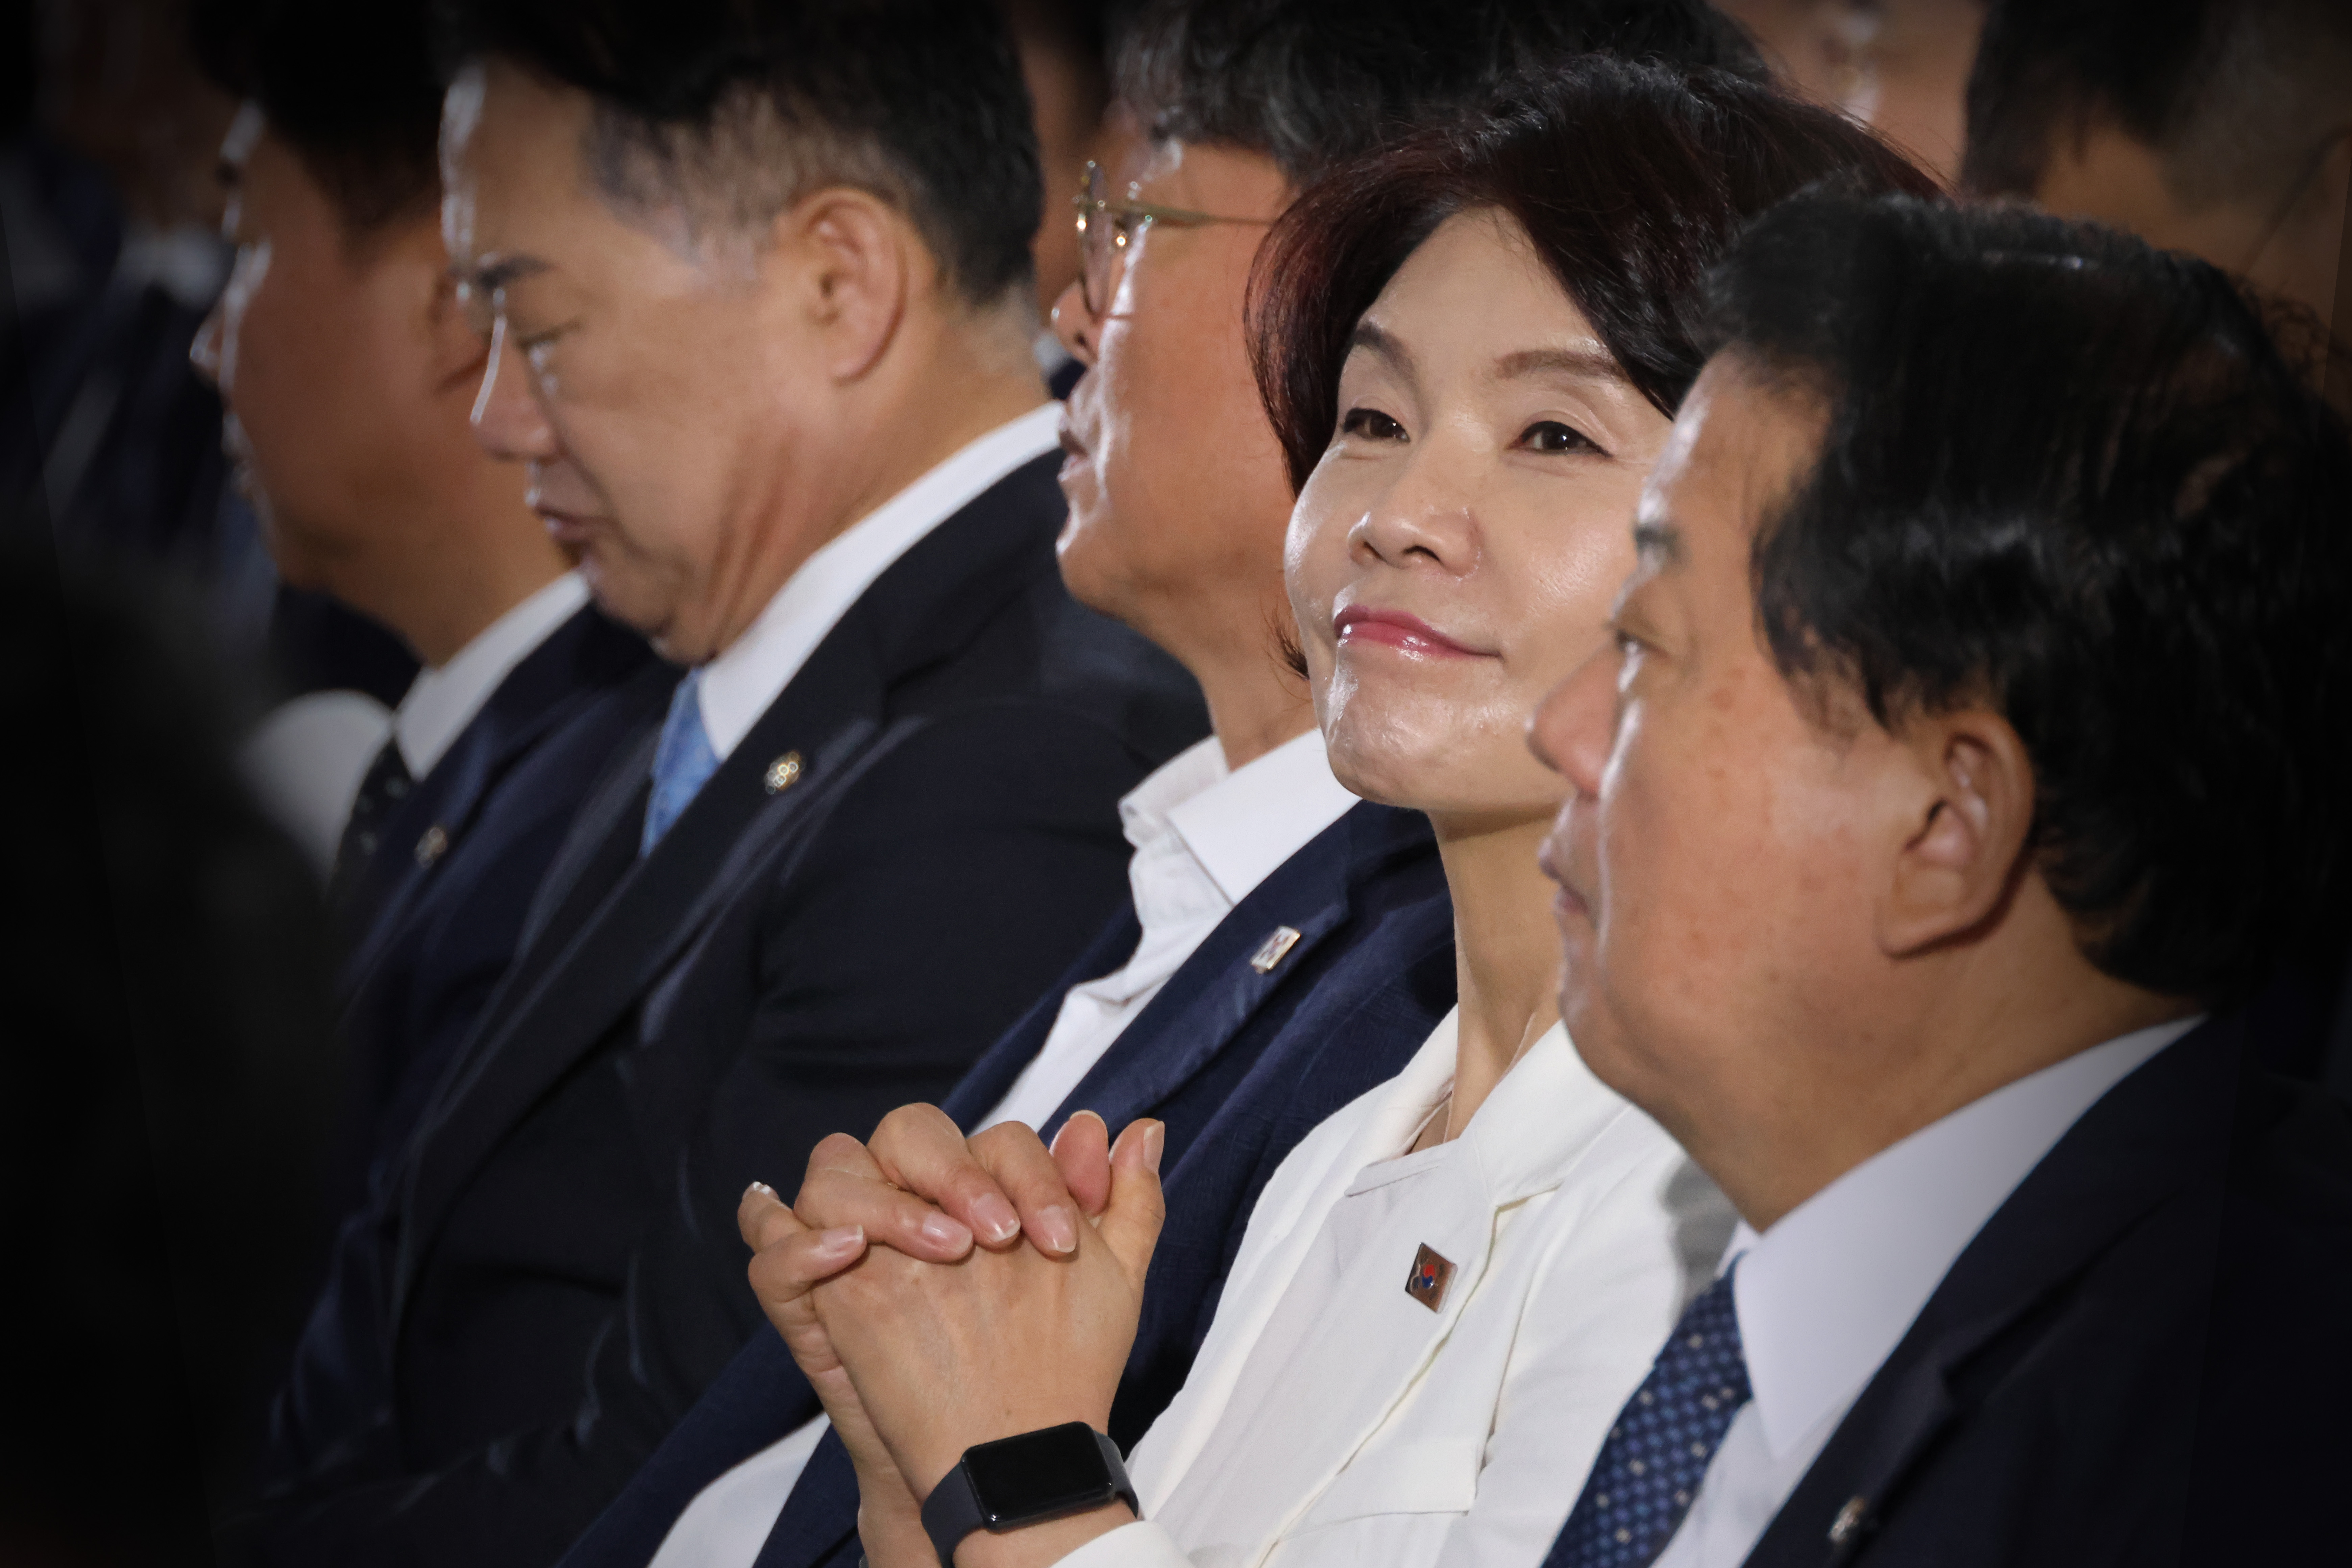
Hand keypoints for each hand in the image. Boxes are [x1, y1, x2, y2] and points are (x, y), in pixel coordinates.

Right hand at [738, 1110, 1142, 1567]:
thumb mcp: (1104, 1285)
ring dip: (889, 1201)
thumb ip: (1123, 1206)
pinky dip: (796, 1241)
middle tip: (1000, 1236)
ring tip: (948, 1252)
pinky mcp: (808, 1301)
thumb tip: (1143, 1131)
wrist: (996, 1456)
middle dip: (954, 1172)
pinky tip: (848, 1251)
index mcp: (973, 1191)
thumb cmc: (1047, 1360)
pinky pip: (772, 1248)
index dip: (1029, 1174)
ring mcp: (850, 1247)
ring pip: (832, 1172)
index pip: (986, 1137)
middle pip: (904, 1134)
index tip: (1063, 1240)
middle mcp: (909, 1203)